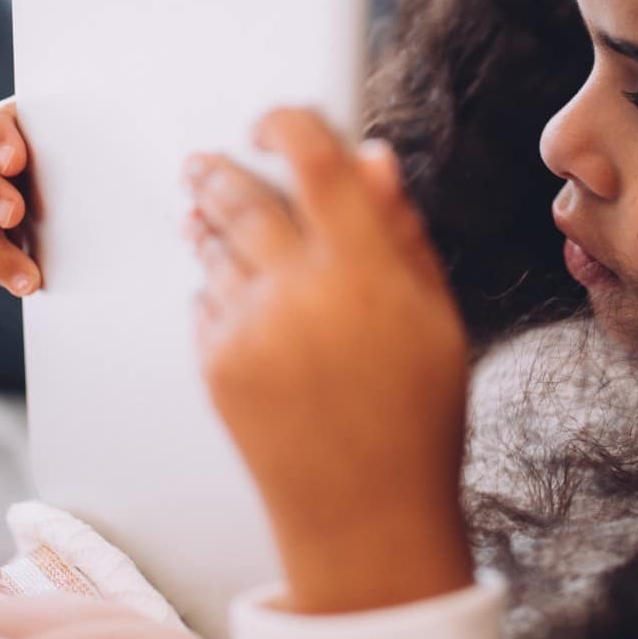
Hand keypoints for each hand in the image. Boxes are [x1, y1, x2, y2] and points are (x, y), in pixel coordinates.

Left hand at [184, 108, 473, 614]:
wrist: (366, 520)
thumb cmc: (415, 419)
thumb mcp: (435, 318)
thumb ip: (401, 233)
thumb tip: (373, 159)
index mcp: (367, 271)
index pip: (316, 163)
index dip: (288, 124)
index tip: (275, 119)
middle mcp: (301, 291)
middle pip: (243, 198)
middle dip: (223, 170)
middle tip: (209, 158)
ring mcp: (251, 329)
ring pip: (215, 247)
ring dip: (208, 220)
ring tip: (202, 204)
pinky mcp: (217, 366)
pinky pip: (205, 302)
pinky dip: (214, 286)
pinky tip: (227, 287)